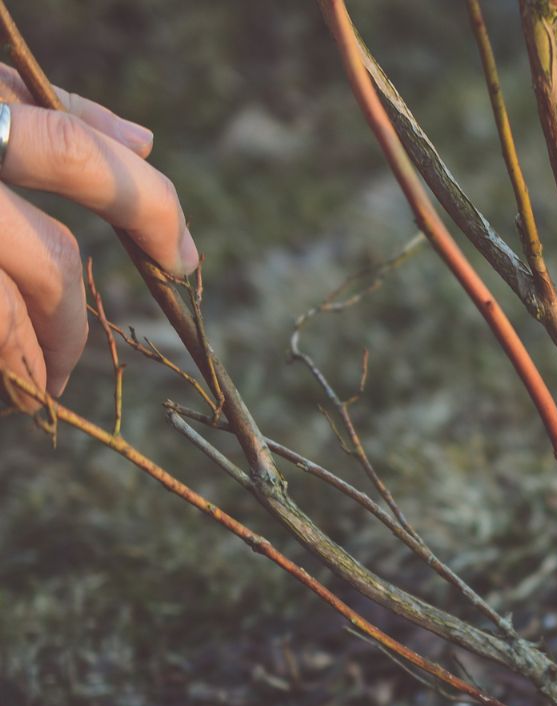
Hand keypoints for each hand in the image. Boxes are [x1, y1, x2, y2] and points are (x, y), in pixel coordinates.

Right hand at [0, 65, 197, 399]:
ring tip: (28, 390)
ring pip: (4, 318)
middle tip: (68, 365)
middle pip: (50, 267)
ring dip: (29, 366)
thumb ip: (44, 108)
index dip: (154, 213)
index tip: (183, 262)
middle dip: (71, 328)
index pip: (84, 159)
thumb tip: (142, 139)